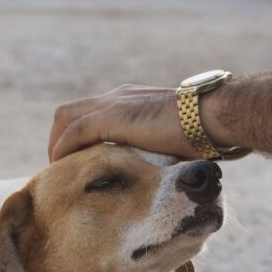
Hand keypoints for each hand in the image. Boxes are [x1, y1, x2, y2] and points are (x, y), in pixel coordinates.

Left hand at [48, 85, 198, 161]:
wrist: (215, 116)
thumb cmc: (206, 132)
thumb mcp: (173, 140)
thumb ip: (158, 149)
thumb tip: (166, 175)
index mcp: (131, 100)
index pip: (89, 113)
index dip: (76, 136)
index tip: (75, 161)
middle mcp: (118, 96)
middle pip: (69, 112)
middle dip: (58, 139)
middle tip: (60, 168)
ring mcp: (113, 104)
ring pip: (65, 119)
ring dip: (56, 145)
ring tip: (57, 171)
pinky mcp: (113, 117)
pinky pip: (75, 132)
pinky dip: (64, 150)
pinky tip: (62, 168)